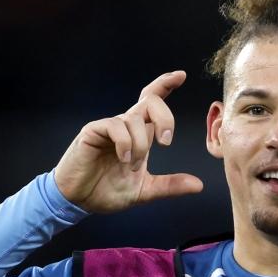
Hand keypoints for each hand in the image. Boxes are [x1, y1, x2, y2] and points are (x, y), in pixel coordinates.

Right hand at [53, 71, 203, 212]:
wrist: (79, 201)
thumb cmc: (106, 191)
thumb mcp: (145, 190)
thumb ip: (170, 186)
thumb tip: (198, 185)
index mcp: (139, 135)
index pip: (152, 102)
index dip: (165, 85)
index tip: (181, 75)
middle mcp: (126, 126)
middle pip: (150, 101)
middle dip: (165, 117)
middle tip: (166, 142)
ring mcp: (109, 127)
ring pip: (135, 119)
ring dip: (139, 145)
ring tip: (131, 166)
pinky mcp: (93, 131)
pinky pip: (115, 126)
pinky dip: (125, 143)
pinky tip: (123, 158)